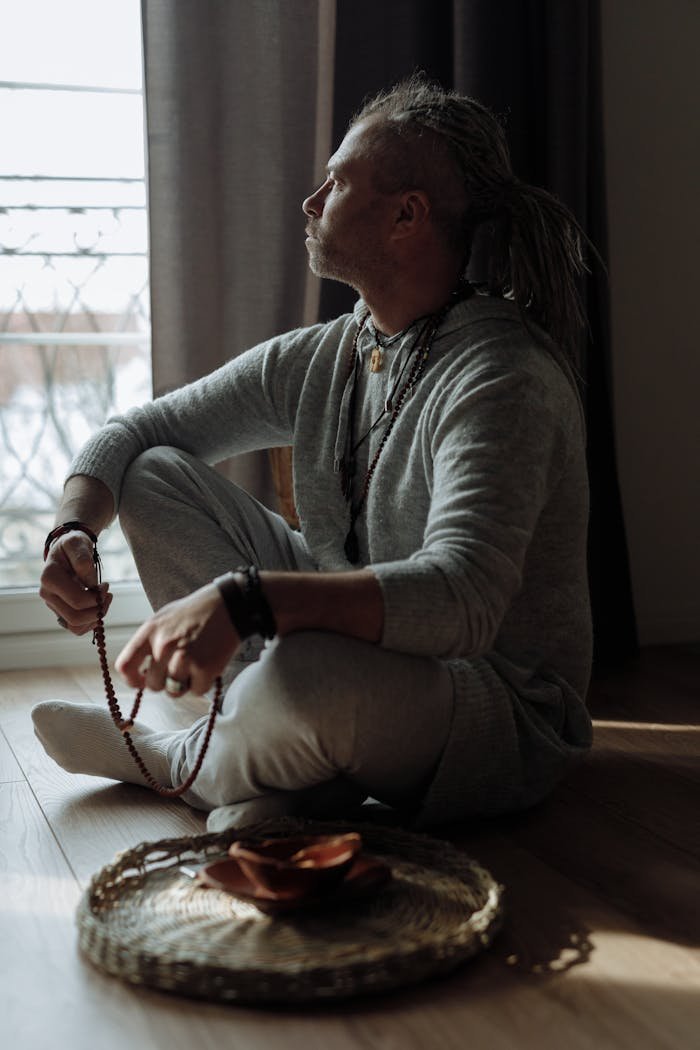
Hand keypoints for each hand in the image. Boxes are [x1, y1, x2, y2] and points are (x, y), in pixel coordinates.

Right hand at [39, 531, 111, 634]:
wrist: (67, 550)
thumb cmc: (73, 545)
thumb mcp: (77, 543)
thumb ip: (82, 561)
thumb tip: (90, 584)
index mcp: (49, 578)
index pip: (76, 600)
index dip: (97, 597)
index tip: (106, 584)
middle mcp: (47, 594)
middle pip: (75, 617)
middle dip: (97, 609)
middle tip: (107, 593)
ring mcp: (53, 605)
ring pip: (76, 627)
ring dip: (95, 618)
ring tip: (104, 601)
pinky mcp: (61, 611)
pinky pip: (76, 628)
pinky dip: (91, 622)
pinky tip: (98, 607)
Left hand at [115, 582, 239, 696]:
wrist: (229, 605)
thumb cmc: (197, 612)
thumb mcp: (165, 618)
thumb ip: (150, 642)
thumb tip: (140, 671)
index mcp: (150, 631)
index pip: (125, 665)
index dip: (132, 680)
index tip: (141, 682)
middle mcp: (163, 646)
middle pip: (153, 684)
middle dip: (165, 682)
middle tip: (179, 670)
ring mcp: (184, 658)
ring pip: (174, 691)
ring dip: (184, 684)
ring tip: (195, 666)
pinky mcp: (204, 668)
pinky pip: (196, 691)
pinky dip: (203, 683)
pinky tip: (208, 666)